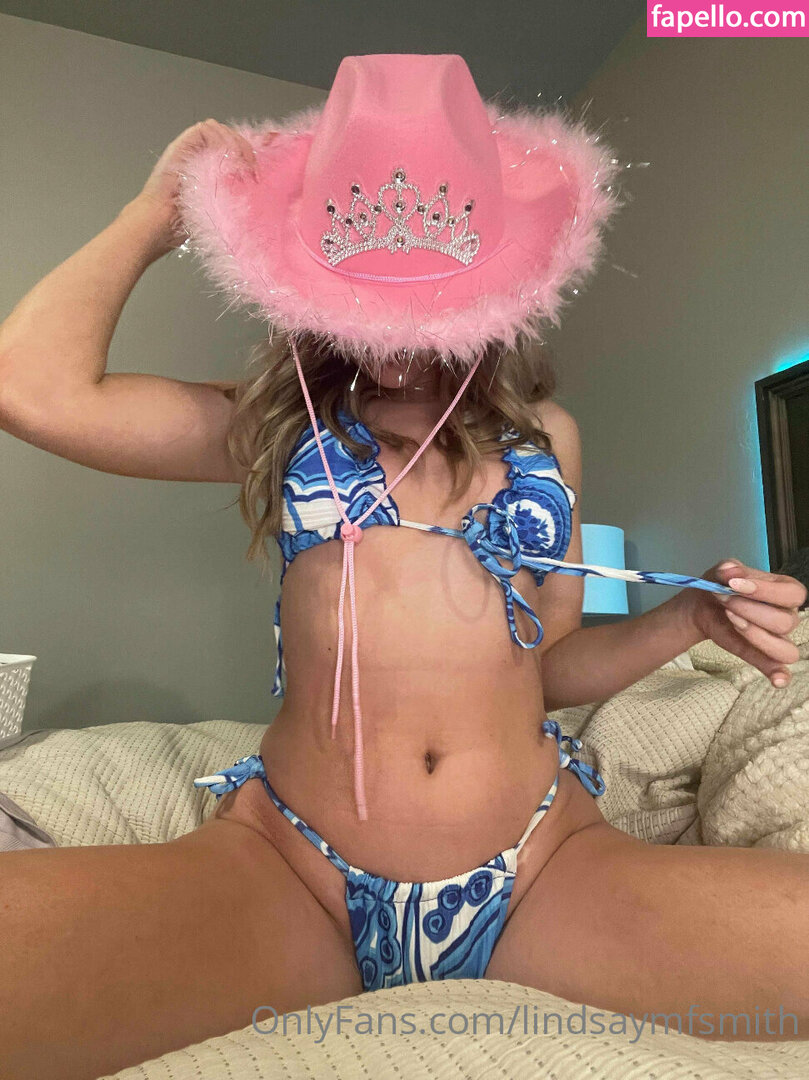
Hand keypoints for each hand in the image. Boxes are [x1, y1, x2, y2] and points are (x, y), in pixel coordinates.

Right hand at [133, 119, 265, 253]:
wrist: (161, 221)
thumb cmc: (187, 221)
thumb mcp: (219, 205)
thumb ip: (233, 191)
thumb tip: (256, 187)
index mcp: (209, 166)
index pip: (234, 149)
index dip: (248, 157)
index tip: (257, 176)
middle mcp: (199, 154)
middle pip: (230, 136)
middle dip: (246, 151)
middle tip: (252, 172)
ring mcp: (190, 147)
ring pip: (219, 129)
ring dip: (235, 144)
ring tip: (242, 166)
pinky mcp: (182, 144)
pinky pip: (206, 129)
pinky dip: (220, 140)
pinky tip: (228, 159)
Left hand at [678, 557, 805, 687]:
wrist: (703, 604)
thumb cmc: (721, 585)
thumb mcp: (721, 571)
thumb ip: (728, 569)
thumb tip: (730, 571)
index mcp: (785, 591)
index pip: (793, 593)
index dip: (765, 591)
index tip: (734, 584)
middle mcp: (787, 615)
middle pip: (784, 621)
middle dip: (750, 610)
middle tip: (724, 600)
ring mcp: (777, 637)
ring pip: (784, 648)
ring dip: (755, 635)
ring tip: (730, 619)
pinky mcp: (762, 654)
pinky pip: (780, 668)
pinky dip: (779, 674)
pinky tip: (775, 680)